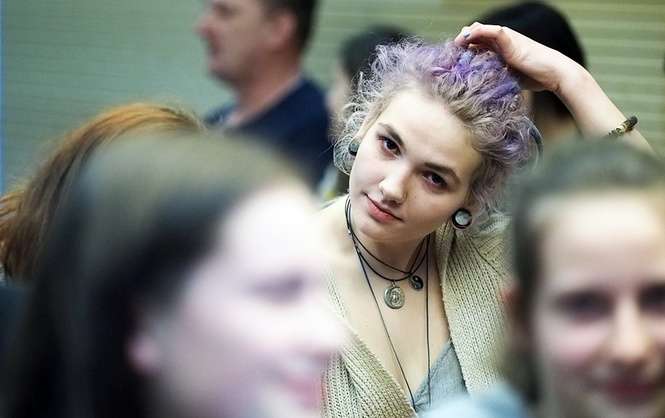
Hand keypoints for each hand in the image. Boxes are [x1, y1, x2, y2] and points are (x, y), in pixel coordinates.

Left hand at [454, 22, 582, 93]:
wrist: (553, 73)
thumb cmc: (535, 77)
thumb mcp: (509, 77)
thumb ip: (497, 77)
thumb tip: (482, 92)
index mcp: (501, 48)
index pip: (478, 42)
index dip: (465, 47)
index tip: (454, 58)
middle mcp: (502, 40)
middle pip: (476, 33)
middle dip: (462, 41)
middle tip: (452, 53)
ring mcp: (506, 38)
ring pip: (480, 29)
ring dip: (465, 35)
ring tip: (455, 46)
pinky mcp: (510, 39)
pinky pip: (491, 30)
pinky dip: (476, 32)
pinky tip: (466, 39)